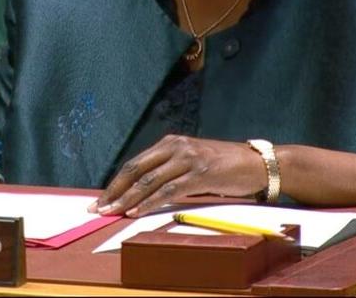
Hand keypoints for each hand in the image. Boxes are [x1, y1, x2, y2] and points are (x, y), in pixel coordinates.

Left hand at [91, 135, 266, 216]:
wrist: (256, 164)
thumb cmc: (224, 167)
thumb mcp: (192, 163)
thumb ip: (169, 170)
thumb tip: (140, 192)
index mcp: (171, 143)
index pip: (135, 163)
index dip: (116, 182)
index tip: (101, 199)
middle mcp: (176, 147)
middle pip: (136, 170)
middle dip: (115, 191)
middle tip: (98, 208)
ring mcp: (187, 159)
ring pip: (148, 181)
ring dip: (127, 200)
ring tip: (112, 213)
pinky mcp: (199, 174)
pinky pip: (167, 191)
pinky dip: (149, 202)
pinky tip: (136, 211)